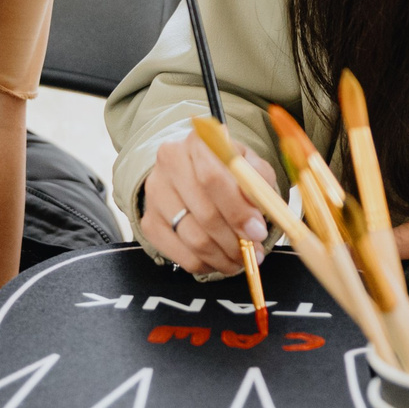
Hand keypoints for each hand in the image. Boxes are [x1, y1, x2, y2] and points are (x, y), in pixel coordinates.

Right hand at [139, 133, 274, 275]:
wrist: (194, 174)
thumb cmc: (228, 171)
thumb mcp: (250, 165)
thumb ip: (258, 181)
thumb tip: (257, 210)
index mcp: (197, 142)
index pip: (213, 178)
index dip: (237, 209)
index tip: (258, 230)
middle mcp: (169, 163)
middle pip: (204, 212)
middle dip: (234, 240)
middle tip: (254, 252)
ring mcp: (155, 193)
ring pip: (193, 238)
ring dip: (222, 256)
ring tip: (240, 259)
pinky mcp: (149, 222)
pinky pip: (180, 255)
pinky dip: (205, 265)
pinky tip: (219, 260)